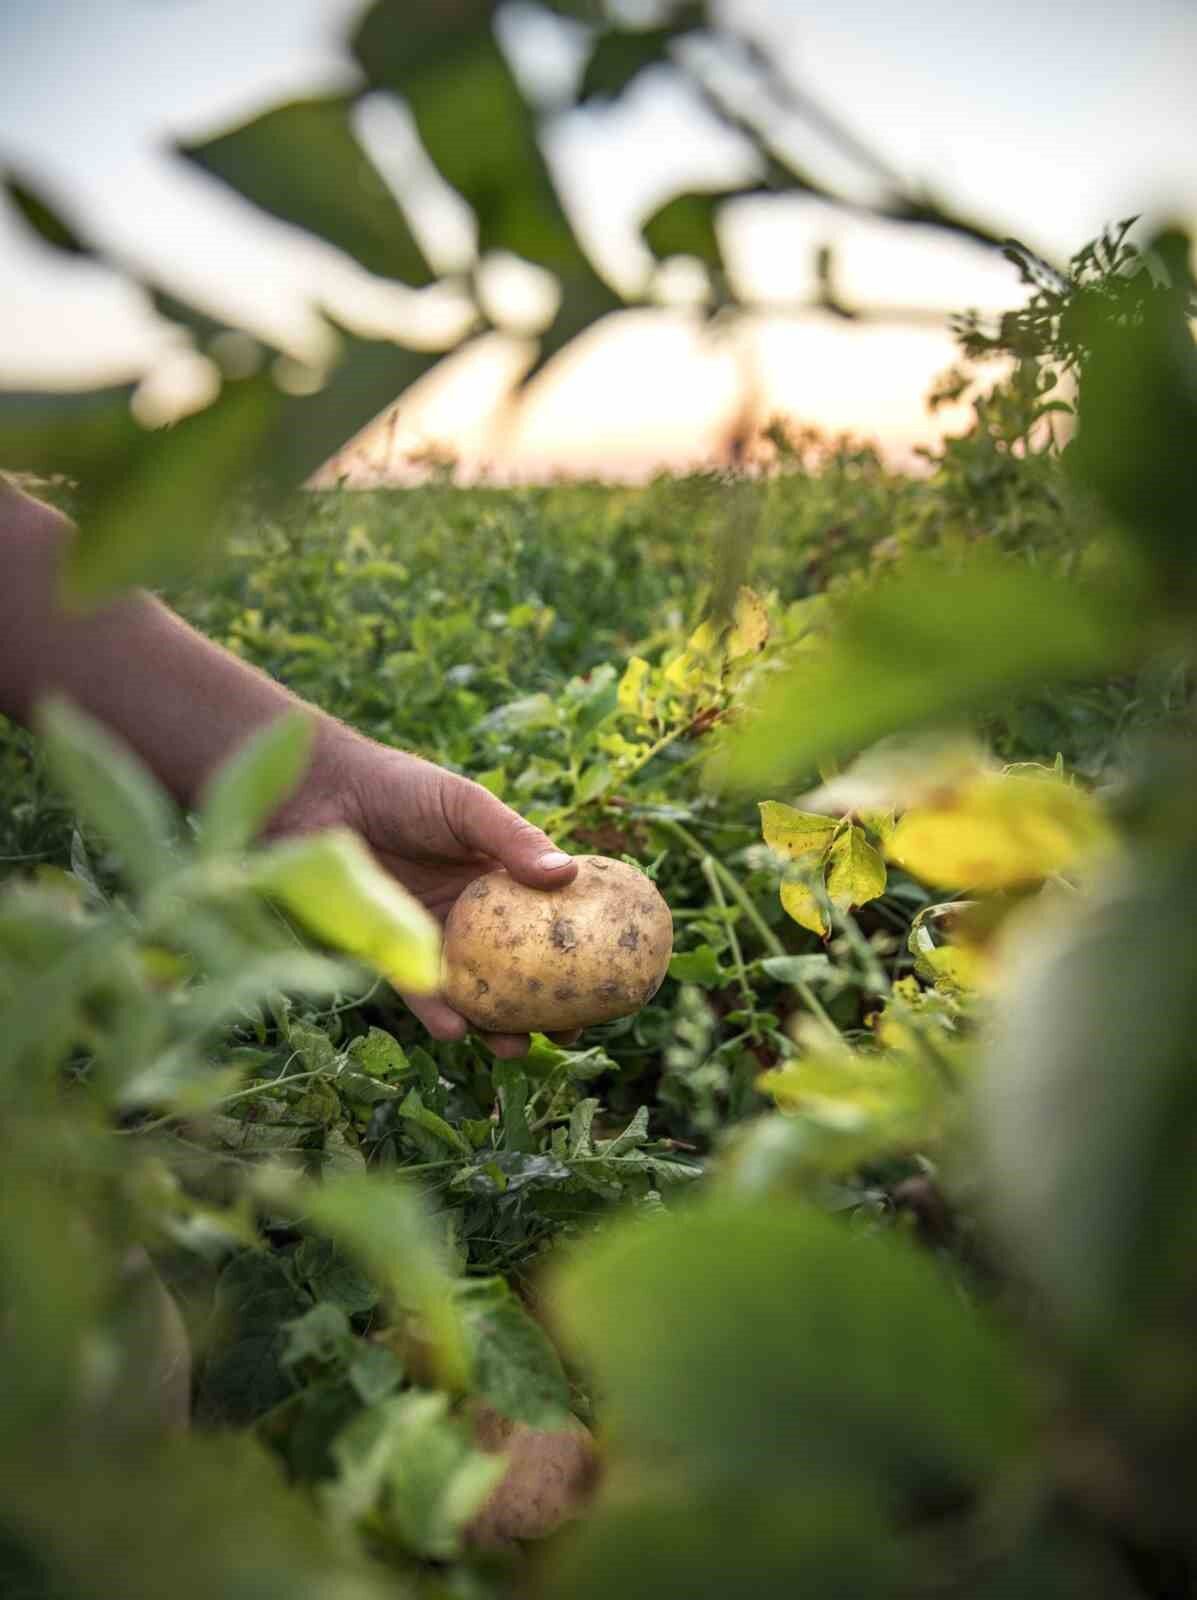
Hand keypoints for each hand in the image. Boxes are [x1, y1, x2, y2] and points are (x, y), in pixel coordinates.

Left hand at [270, 722, 579, 1057]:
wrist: (320, 791)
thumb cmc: (400, 787)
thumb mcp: (466, 806)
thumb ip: (513, 839)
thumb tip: (569, 875)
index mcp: (498, 879)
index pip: (551, 922)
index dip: (581, 953)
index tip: (611, 982)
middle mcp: (470, 914)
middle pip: (516, 970)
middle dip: (543, 1006)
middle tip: (568, 1033)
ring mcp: (429, 935)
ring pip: (472, 991)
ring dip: (493, 1024)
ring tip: (513, 1047)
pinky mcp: (385, 949)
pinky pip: (416, 990)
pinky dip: (437, 1011)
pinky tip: (456, 1029)